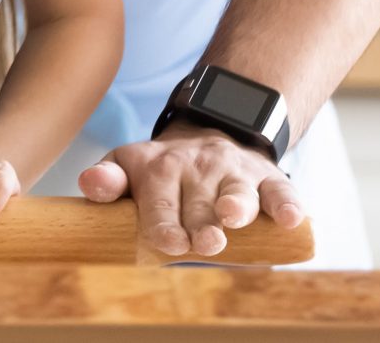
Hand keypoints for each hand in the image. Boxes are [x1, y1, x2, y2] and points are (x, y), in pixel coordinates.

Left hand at [76, 126, 302, 258]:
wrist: (210, 135)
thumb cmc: (162, 169)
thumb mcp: (127, 166)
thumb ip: (108, 180)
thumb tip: (88, 185)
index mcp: (161, 168)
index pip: (159, 201)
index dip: (163, 223)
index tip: (168, 241)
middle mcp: (199, 168)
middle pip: (200, 204)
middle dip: (202, 225)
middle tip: (203, 243)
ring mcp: (236, 173)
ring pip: (239, 193)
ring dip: (238, 207)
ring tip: (233, 219)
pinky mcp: (268, 179)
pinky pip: (281, 191)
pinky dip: (287, 205)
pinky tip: (291, 219)